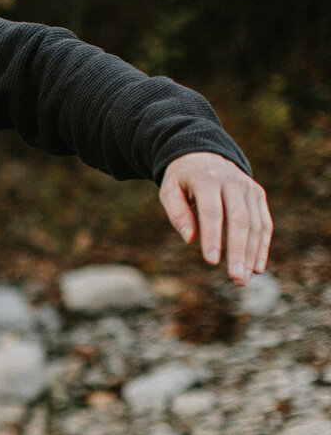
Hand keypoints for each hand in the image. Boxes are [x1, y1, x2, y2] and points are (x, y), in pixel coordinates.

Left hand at [158, 152, 271, 284]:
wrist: (203, 155)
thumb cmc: (182, 179)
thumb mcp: (169, 190)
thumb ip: (177, 213)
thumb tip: (189, 239)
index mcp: (207, 179)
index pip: (212, 211)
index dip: (212, 237)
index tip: (211, 262)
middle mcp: (233, 182)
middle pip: (239, 220)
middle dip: (238, 251)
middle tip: (236, 278)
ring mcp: (249, 188)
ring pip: (256, 224)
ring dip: (252, 254)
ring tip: (243, 279)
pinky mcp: (258, 195)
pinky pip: (264, 223)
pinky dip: (263, 245)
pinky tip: (257, 267)